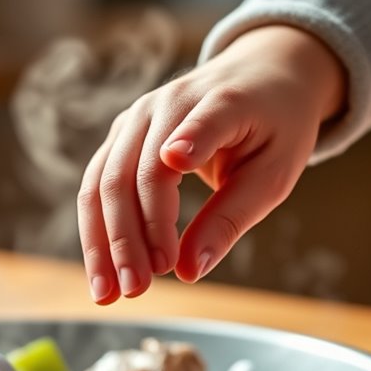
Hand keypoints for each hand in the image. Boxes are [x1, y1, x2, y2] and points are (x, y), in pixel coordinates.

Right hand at [77, 24, 346, 303]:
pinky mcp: (122, 136)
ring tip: (111, 293)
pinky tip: (105, 272)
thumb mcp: (273, 175)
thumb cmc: (273, 129)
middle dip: (132, 236)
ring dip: (103, 241)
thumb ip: (231, 219)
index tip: (178, 162)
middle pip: (135, 172)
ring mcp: (136, 117)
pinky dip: (98, 232)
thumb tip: (191, 272)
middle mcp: (168, 103)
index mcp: (222, 102)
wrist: (259, 77)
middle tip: (140, 289)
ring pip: (103, 182)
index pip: (203, 121)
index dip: (191, 140)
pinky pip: (97, 186)